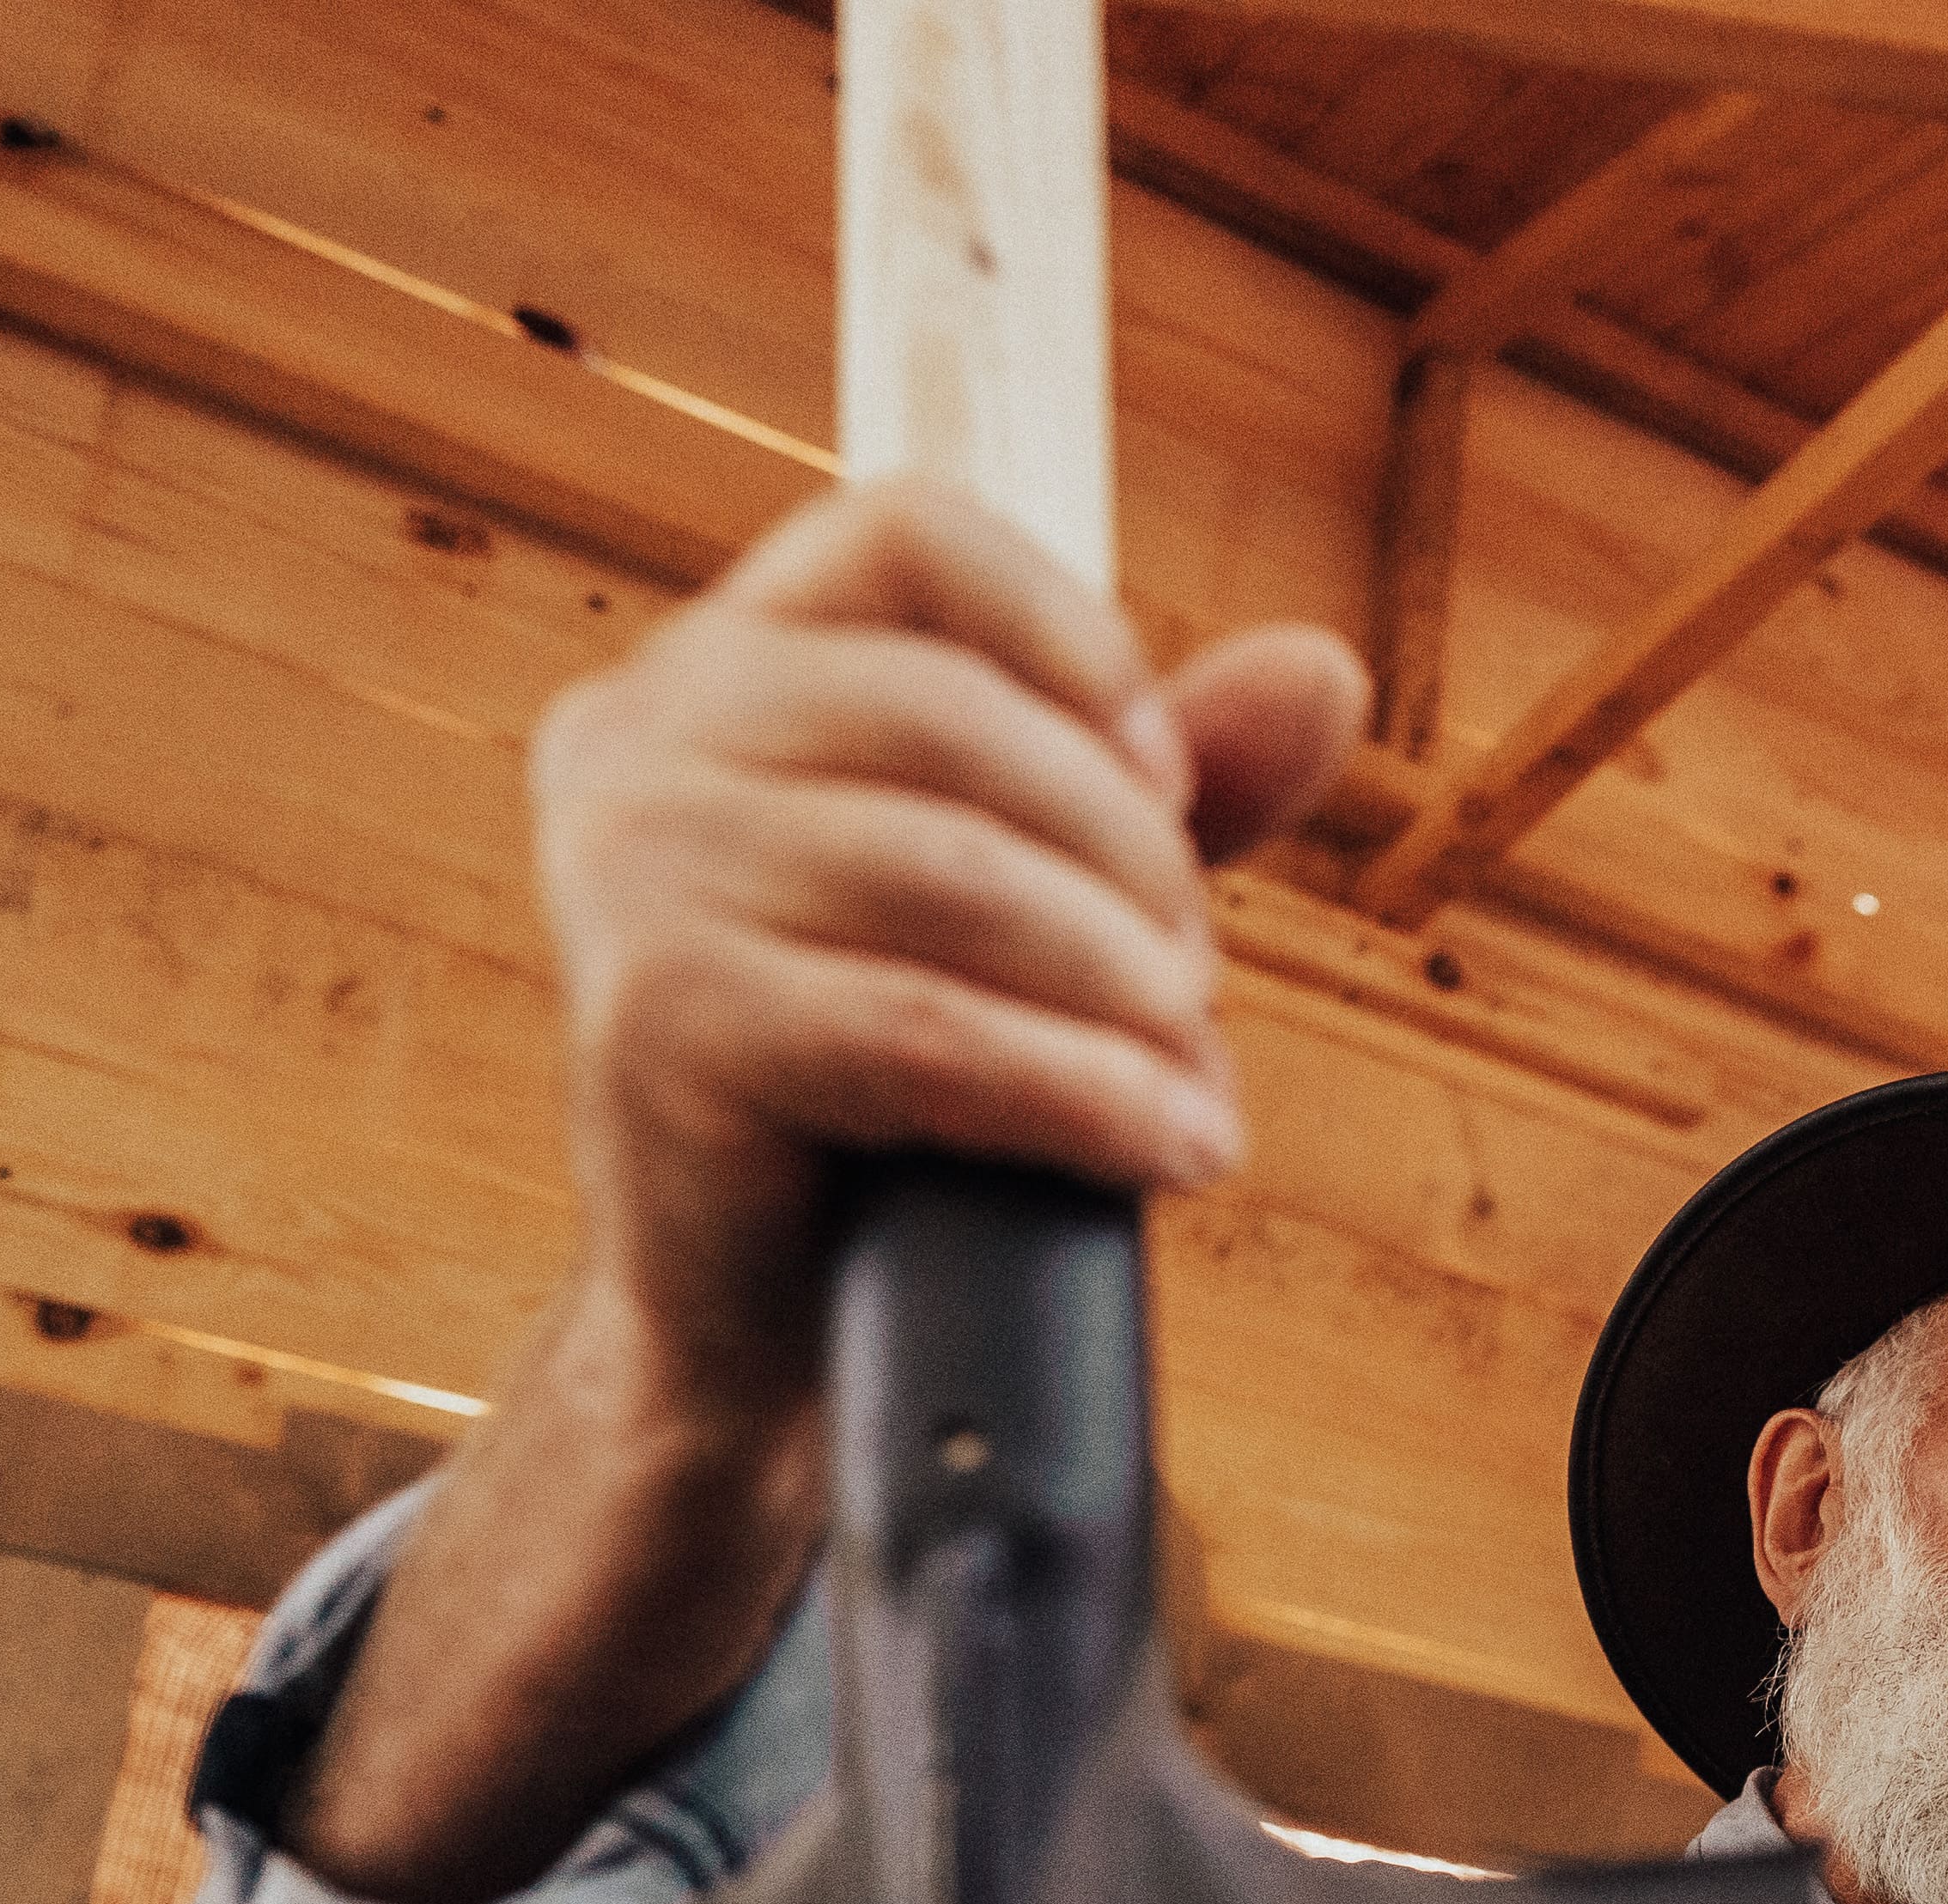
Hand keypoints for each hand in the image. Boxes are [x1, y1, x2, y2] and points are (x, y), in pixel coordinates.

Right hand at [275, 484, 1360, 1903]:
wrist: (765, 1326)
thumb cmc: (894, 1091)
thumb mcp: (1037, 902)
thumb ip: (1159, 781)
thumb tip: (1321, 675)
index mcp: (709, 671)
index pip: (908, 533)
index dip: (1072, 639)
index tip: (1163, 781)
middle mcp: (638, 745)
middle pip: (956, 716)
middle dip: (1129, 856)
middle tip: (1192, 983)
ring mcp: (625, 878)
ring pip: (954, 873)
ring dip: (1124, 984)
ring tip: (1189, 1074)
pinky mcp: (658, 1027)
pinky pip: (929, 1029)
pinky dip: (1084, 1090)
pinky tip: (1169, 1145)